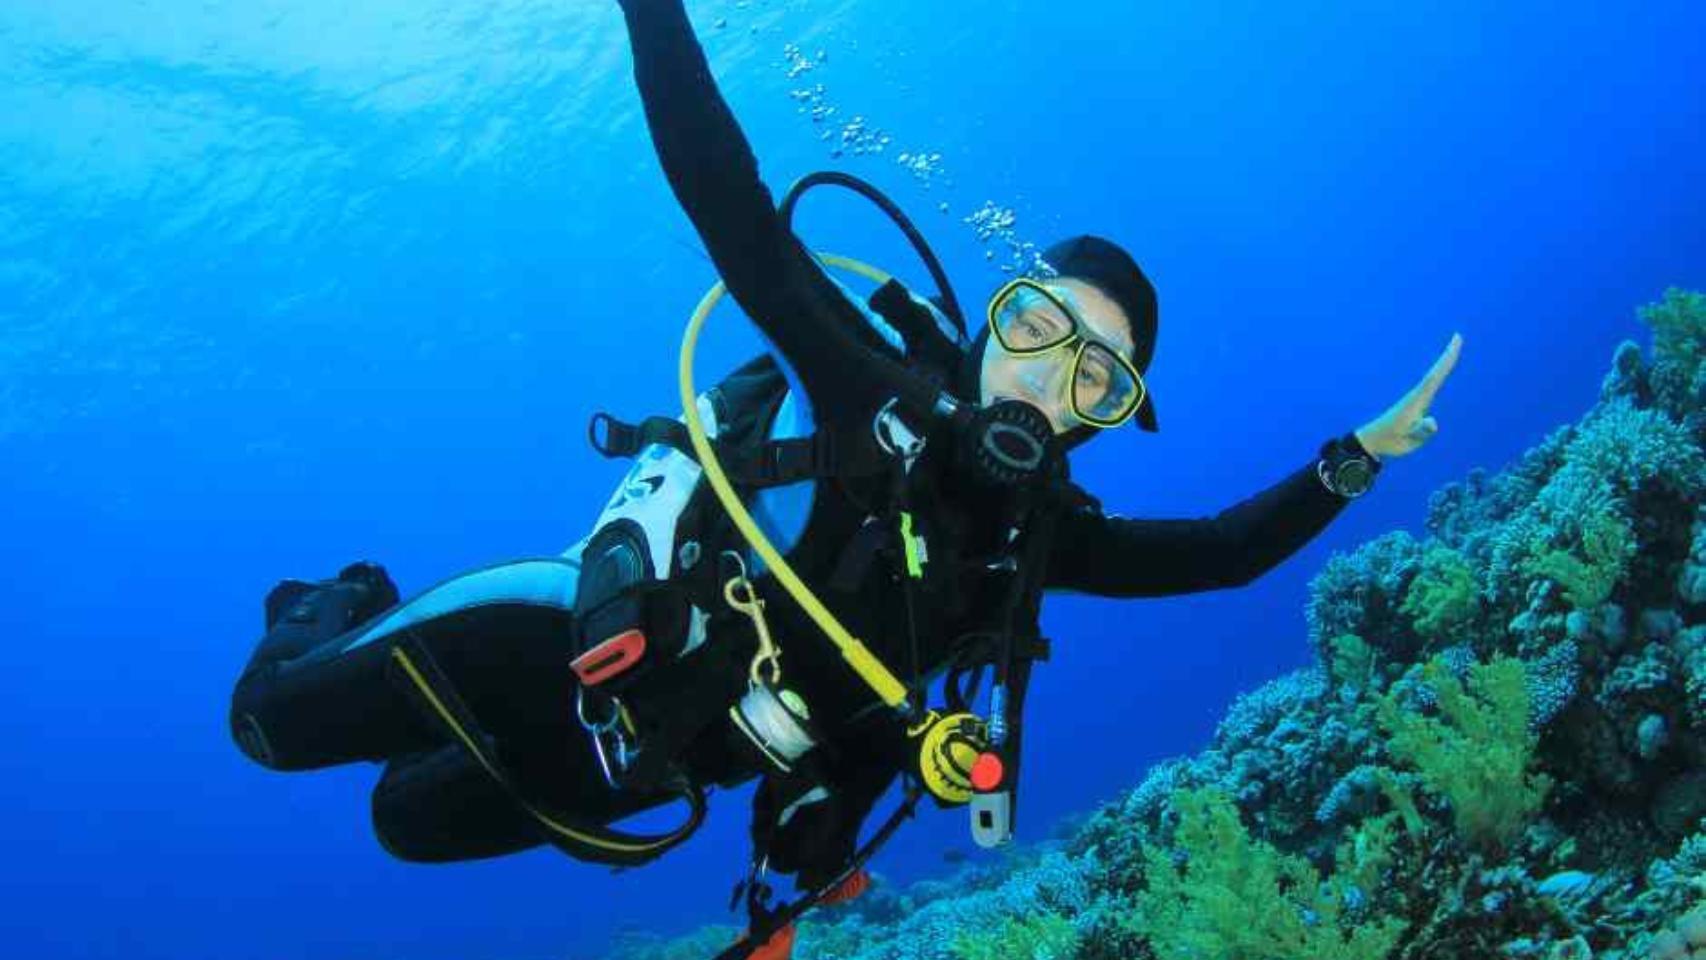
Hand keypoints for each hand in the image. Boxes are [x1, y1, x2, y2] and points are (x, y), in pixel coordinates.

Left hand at [1354, 333, 1462, 459]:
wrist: (1371, 441)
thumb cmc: (1390, 442)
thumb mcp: (1407, 443)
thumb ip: (1421, 433)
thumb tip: (1433, 421)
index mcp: (1415, 402)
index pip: (1434, 378)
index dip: (1444, 362)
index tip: (1454, 345)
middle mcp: (1416, 396)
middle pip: (1435, 373)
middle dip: (1447, 356)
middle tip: (1457, 337)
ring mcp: (1415, 398)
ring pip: (1433, 377)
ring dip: (1444, 363)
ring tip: (1454, 347)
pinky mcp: (1414, 403)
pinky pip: (1430, 384)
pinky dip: (1438, 373)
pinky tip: (1441, 371)